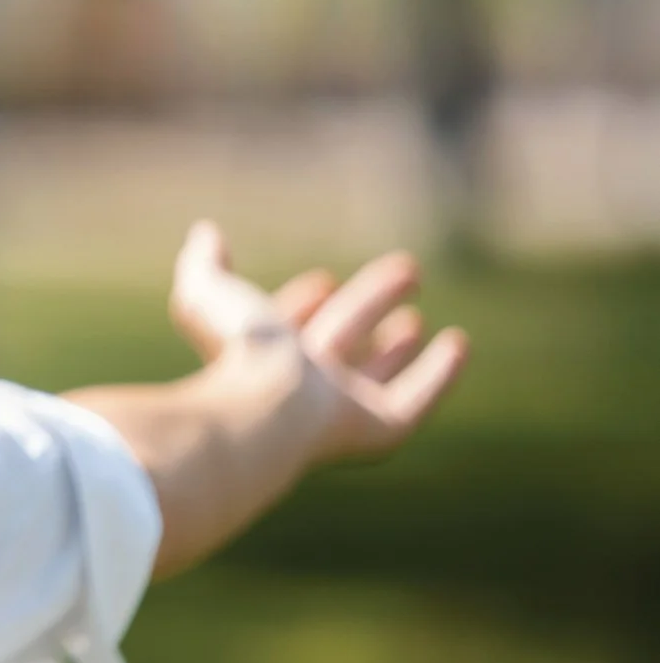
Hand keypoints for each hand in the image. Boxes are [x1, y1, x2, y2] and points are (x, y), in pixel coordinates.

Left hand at [168, 221, 468, 463]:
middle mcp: (298, 386)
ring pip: (372, 375)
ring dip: (394, 346)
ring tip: (414, 318)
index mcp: (257, 357)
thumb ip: (203, 265)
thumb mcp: (208, 294)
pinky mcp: (377, 429)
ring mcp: (338, 410)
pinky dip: (439, 375)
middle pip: (339, 342)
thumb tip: (206, 232)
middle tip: (405, 271)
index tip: (323, 279)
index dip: (302, 305)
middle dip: (364, 307)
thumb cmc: (236, 350)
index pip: (286, 329)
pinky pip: (415, 401)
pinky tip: (458, 344)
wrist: (264, 408)